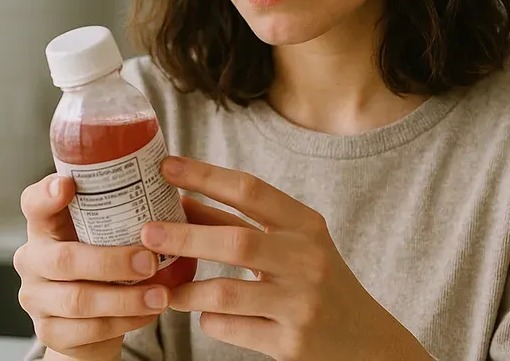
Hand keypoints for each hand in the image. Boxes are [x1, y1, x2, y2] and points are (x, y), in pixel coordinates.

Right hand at [14, 174, 169, 360]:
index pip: (34, 204)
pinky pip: (89, 329)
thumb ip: (123, 217)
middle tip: (149, 261)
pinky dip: (125, 322)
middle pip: (63, 259)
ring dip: (126, 299)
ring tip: (161, 296)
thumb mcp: (107, 237)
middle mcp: (33, 260)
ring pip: (78, 300)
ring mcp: (36, 298)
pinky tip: (148, 313)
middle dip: (111, 261)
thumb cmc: (105, 267)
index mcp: (45, 228)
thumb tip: (174, 196)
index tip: (68, 185)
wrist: (90, 324)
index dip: (46, 195)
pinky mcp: (50, 332)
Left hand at [141, 157, 433, 360]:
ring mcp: (300, 304)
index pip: (251, 190)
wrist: (363, 340)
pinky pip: (230, 328)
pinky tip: (201, 314)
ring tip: (160, 286)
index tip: (166, 166)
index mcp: (306, 225)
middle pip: (235, 242)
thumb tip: (180, 201)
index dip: (205, 176)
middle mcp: (307, 260)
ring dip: (184, 289)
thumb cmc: (316, 282)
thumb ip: (243, 225)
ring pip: (225, 293)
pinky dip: (207, 319)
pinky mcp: (290, 343)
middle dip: (184, 236)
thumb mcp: (293, 245)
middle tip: (146, 232)